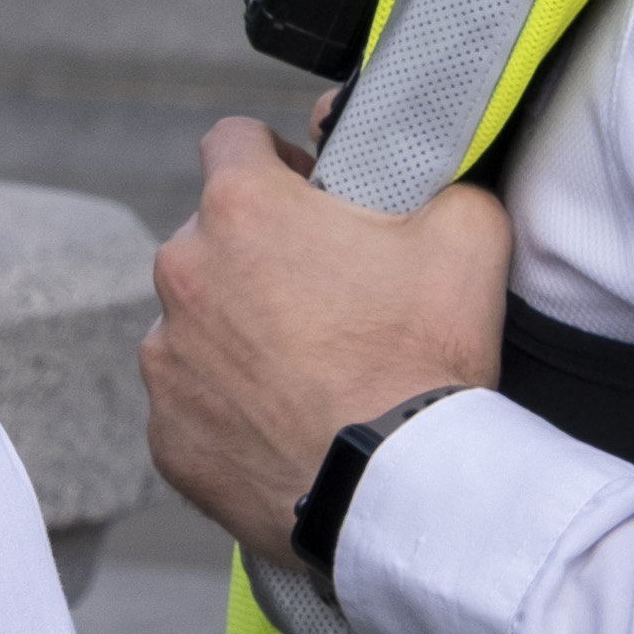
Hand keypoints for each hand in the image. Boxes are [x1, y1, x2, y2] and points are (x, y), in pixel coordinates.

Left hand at [142, 118, 508, 557]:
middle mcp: (184, 273)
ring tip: (310, 371)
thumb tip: (434, 165)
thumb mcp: (466, 234)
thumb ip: (441, 177)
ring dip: (239, 333)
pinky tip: (288, 424)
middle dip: (261, 254)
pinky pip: (194, 402)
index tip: (306, 191)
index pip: (231, 141)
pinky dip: (230, 408)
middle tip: (328, 295)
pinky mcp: (166, 433)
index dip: (276, 159)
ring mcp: (167, 358)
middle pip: (213, 238)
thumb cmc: (424, 361)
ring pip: (198, 323)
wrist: (399, 492)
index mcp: (241, 209)